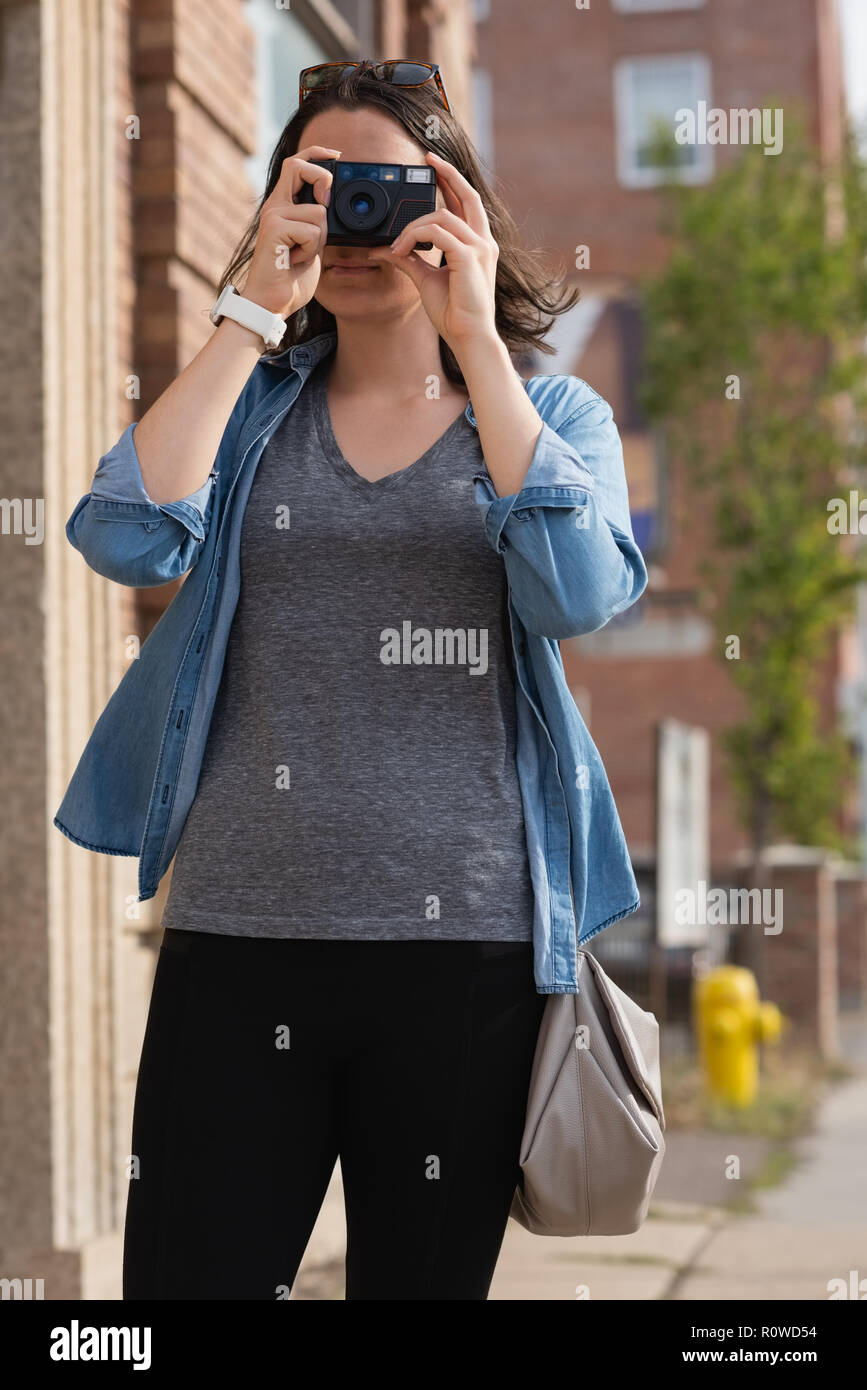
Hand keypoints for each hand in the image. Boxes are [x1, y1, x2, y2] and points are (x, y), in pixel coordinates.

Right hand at [240, 145, 340, 318]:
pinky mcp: (275, 230)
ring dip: (320, 239)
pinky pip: (311, 231)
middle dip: (321, 179)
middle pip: (298, 167)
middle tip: (326, 204)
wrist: (270, 303)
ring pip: (318, 212)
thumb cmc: (289, 278)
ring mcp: (273, 216)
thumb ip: (317, 224)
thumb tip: (331, 207)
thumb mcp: (311, 244)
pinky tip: (296, 261)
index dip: (317, 154)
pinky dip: (311, 250)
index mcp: (282, 206)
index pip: (295, 164)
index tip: (336, 156)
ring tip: (302, 254)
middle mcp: (275, 206)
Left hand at [368, 152, 499, 353]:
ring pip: (440, 217)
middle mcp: (482, 242)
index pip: (466, 204)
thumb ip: (409, 260)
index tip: (434, 166)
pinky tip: (401, 251)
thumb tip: (385, 249)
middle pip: (468, 195)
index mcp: (477, 245)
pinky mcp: (469, 257)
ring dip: (411, 228)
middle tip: (428, 159)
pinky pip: (436, 233)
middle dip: (448, 173)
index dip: (452, 181)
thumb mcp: (426, 280)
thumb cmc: (454, 313)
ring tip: (396, 247)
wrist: (468, 337)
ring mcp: (479, 248)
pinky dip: (413, 237)